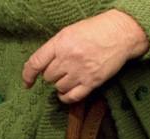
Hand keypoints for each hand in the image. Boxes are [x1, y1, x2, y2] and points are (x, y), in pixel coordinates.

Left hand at [22, 9, 148, 102]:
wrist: (122, 33)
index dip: (28, 75)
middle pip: (48, 77)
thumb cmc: (96, 31)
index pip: (35, 63)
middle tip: (63, 68)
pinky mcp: (92, 82)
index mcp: (61, 43)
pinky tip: (65, 93)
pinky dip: (65, 97)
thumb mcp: (70, 32)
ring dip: (61, 84)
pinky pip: (71, 97)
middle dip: (52, 75)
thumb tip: (39, 67)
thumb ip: (54, 48)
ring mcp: (80, 71)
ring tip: (70, 76)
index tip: (27, 82)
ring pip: (59, 87)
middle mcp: (69, 58)